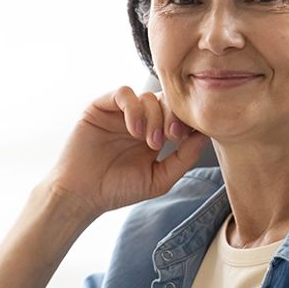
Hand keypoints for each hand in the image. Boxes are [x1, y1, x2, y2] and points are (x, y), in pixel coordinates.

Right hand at [46, 86, 208, 218]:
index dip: (185, 120)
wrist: (83, 195)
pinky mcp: (101, 106)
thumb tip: (205, 135)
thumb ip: (184, 158)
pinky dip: (133, 108)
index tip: (185, 137)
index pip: (177, 114)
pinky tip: (134, 130)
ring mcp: (119, 112)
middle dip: (172, 116)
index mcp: (154, 133)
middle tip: (170, 137)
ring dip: (153, 116)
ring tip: (149, 141)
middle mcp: (138, 119)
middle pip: (165, 100)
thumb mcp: (159, 178)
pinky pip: (123, 93)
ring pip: (147, 95)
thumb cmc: (118, 190)